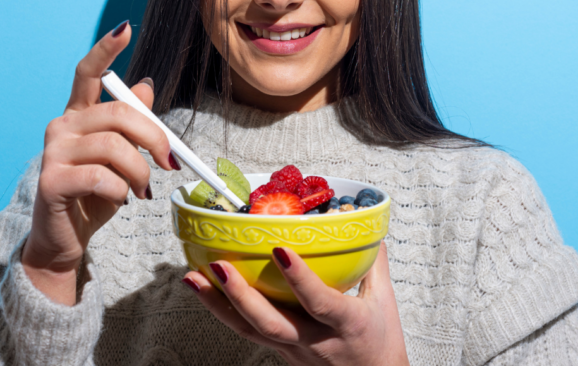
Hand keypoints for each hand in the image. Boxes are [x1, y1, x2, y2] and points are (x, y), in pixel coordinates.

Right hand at [22, 21, 177, 304]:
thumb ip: (130, 124)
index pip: (89, 73)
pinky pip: (100, 178)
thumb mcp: (121, 157)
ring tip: (141, 190)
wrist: (66, 237)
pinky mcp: (51, 181)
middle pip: (119, 113)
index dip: (106, 49)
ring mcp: (52, 152)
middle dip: (155, 138)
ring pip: (114, 147)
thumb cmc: (95, 194)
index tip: (126, 28)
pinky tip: (118, 199)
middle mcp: (62, 125)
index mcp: (79, 115)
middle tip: (170, 164)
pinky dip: (120, 191)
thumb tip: (145, 84)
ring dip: (140, 172)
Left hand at [183, 242, 409, 365]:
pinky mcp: (280, 352)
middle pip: (271, 323)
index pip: (321, 303)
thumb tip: (364, 224)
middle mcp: (315, 341)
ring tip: (192, 277)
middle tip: (218, 266)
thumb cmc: (381, 345)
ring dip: (217, 304)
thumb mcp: (384, 302)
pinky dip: (222, 311)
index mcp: (347, 325)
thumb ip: (372, 262)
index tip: (280, 250)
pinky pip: (248, 331)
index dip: (300, 278)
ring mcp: (294, 350)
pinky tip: (203, 291)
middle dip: (241, 295)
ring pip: (250, 330)